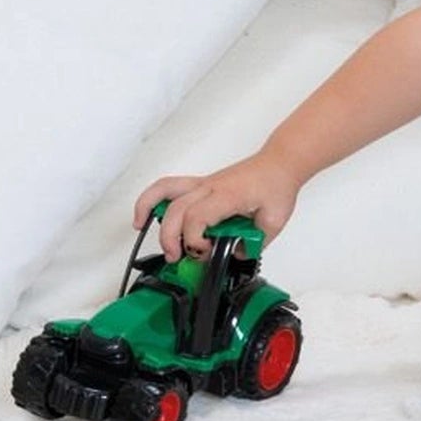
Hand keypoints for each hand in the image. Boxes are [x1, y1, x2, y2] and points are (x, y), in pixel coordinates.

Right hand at [133, 155, 301, 260]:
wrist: (279, 163)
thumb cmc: (276, 185)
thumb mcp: (274, 221)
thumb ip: (255, 243)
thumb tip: (236, 255)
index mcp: (228, 196)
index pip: (198, 217)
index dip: (194, 240)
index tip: (205, 251)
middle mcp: (210, 187)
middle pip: (177, 210)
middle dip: (170, 237)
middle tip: (176, 257)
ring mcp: (202, 184)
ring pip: (164, 190)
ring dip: (148, 209)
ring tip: (141, 229)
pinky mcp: (199, 184)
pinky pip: (167, 187)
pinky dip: (152, 198)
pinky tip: (146, 213)